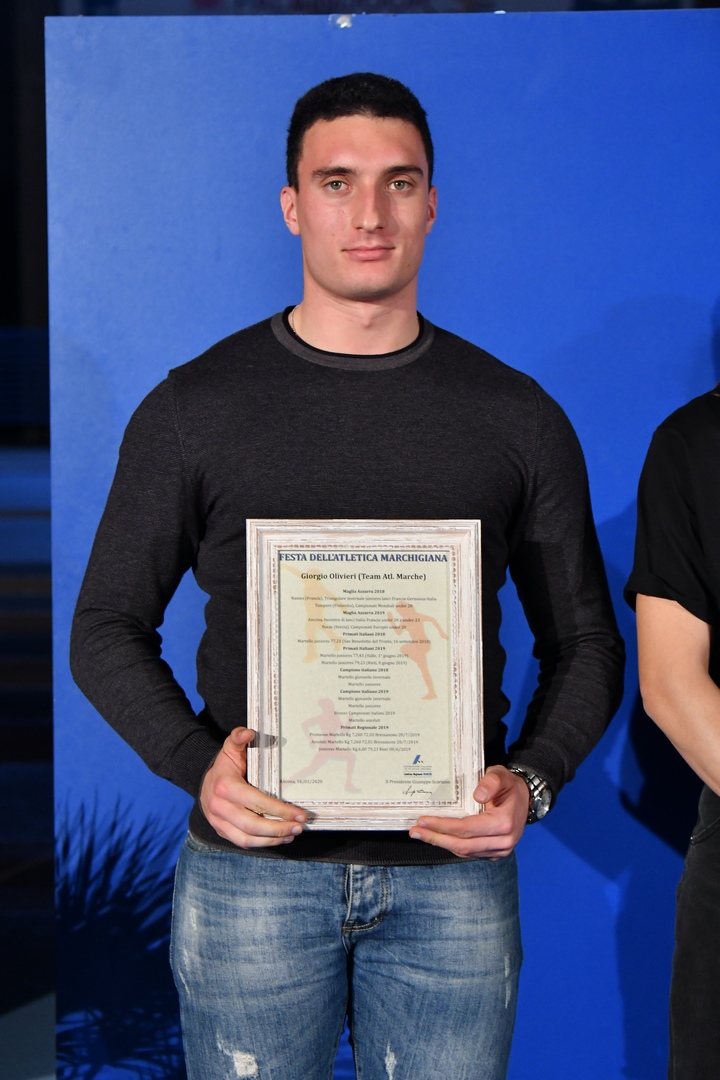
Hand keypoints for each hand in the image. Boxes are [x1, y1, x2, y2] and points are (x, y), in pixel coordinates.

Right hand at [200, 727, 306, 848]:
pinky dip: (262, 844)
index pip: (256, 802)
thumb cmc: (225, 765)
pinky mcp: (222, 832)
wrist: (205, 782)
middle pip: (252, 824)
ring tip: (292, 834)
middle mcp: (219, 807)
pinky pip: (242, 843)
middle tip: (300, 827)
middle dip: (279, 828)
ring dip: (272, 840)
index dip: (279, 810)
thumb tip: (249, 732)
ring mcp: (219, 822)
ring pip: (247, 838)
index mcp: (225, 787)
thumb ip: (238, 738)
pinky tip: (279, 839)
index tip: (299, 814)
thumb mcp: (230, 748)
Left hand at [408, 764, 529, 858]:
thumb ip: (490, 782)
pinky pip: (470, 853)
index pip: (467, 828)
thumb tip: (477, 795)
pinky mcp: (495, 853)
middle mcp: (504, 841)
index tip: (423, 820)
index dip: (443, 826)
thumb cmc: (509, 785)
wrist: (524, 798)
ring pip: (465, 852)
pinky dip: (453, 845)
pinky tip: (438, 838)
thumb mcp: (501, 775)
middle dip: (436, 838)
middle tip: (415, 831)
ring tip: (422, 834)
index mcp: (504, 823)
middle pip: (463, 844)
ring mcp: (500, 850)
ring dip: (441, 843)